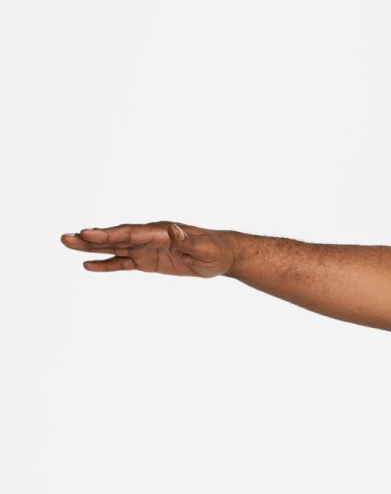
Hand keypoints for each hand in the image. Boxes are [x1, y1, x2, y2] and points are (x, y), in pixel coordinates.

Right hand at [59, 222, 235, 277]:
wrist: (221, 255)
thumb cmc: (214, 250)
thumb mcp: (204, 248)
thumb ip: (185, 240)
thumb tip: (171, 228)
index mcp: (159, 231)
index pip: (129, 233)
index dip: (108, 234)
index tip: (87, 233)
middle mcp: (147, 236)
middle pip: (115, 238)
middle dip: (91, 239)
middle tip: (65, 237)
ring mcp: (146, 248)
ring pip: (114, 248)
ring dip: (92, 248)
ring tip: (68, 244)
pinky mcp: (148, 261)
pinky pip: (123, 263)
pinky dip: (107, 264)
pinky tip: (89, 265)